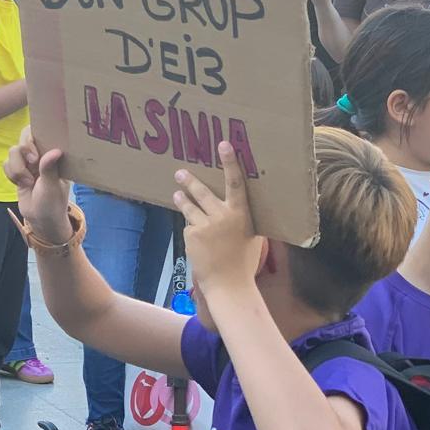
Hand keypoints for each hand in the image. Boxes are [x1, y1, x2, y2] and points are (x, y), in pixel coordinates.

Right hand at [4, 127, 72, 243]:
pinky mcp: (18, 170)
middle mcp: (41, 154)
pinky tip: (21, 185)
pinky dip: (11, 174)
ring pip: (13, 151)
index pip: (43, 131)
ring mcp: (28, 162)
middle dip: (24, 151)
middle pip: (24, 137)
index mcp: (54, 154)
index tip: (36, 155)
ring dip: (17, 168)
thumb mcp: (52, 187)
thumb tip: (55, 151)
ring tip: (28, 182)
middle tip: (32, 163)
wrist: (41, 220)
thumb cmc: (53, 203)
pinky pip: (6, 163)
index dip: (34, 137)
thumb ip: (49, 168)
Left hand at [174, 142, 260, 297]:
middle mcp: (222, 216)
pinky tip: (196, 240)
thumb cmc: (244, 263)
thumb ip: (245, 220)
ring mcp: (205, 225)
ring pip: (189, 206)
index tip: (224, 144)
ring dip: (182, 198)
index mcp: (241, 214)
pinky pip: (189, 226)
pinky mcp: (191, 235)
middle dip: (190, 180)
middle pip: (203, 191)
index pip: (236, 183)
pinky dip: (192, 230)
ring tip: (177, 193)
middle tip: (180, 171)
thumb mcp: (253, 238)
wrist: (228, 285)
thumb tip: (242, 208)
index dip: (230, 162)